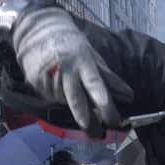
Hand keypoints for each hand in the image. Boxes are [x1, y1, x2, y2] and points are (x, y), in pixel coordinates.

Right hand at [11, 6, 132, 136]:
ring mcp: (49, 79)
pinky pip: (52, 99)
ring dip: (74, 107)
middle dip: (89, 121)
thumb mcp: (92, 55)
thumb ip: (108, 77)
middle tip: (98, 135)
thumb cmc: (71, 44)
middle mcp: (65, 72)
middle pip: (78, 102)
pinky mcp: (36, 84)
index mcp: (83, 63)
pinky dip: (59, 98)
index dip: (105, 105)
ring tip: (72, 90)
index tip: (113, 121)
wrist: (36, 30)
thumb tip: (129, 96)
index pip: (96, 87)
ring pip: (66, 103)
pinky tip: (58, 85)